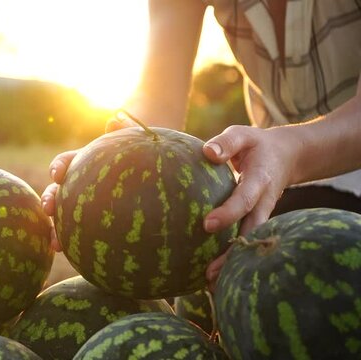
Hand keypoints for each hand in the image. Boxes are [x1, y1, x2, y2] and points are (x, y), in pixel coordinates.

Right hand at [41, 112, 138, 251]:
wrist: (150, 163)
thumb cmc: (140, 148)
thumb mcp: (134, 137)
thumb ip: (124, 130)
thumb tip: (114, 120)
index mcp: (86, 162)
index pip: (67, 162)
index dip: (60, 167)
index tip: (58, 174)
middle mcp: (80, 183)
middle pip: (58, 192)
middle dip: (50, 200)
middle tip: (48, 210)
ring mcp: (84, 203)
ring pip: (65, 217)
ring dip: (57, 230)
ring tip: (56, 245)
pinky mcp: (93, 222)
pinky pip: (82, 234)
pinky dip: (76, 245)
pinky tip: (79, 259)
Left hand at [203, 125, 298, 288]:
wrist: (287, 156)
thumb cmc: (256, 145)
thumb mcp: (243, 135)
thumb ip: (226, 143)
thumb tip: (207, 153)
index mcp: (260, 180)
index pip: (244, 200)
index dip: (228, 213)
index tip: (207, 225)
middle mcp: (264, 203)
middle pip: (249, 233)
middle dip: (232, 254)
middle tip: (210, 274)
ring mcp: (262, 215)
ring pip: (249, 243)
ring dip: (232, 264)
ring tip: (209, 285)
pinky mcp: (256, 222)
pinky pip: (245, 242)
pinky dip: (232, 259)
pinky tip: (212, 278)